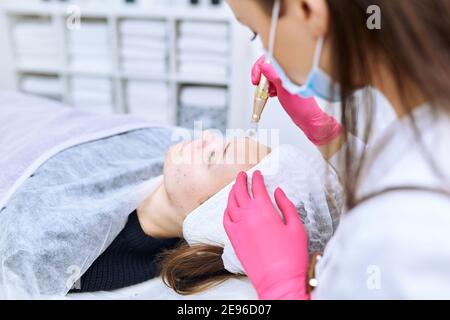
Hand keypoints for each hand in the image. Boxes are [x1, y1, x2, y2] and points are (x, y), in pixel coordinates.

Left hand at [224, 171, 309, 299]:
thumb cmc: (291, 256)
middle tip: (242, 174)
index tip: (258, 173)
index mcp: (264, 211)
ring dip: (232, 192)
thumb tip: (278, 192)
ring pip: (230, 203)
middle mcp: (248, 216)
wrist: (278, 281)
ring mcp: (238, 228)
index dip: (257, 178)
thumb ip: (287, 206)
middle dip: (241, 180)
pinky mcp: (233, 239)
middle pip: (240, 192)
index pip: (257, 187)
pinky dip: (226, 210)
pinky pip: (225, 219)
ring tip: (235, 187)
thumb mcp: (297, 227)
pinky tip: (229, 207)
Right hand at [252, 55, 340, 145]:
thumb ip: (273, 75)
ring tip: (268, 92)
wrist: (306, 118)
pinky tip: (272, 94)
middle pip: (268, 66)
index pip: (270, 58)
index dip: (259, 67)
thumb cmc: (300, 106)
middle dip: (261, 76)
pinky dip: (269, 88)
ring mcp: (287, 78)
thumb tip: (263, 65)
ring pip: (269, 75)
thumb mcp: (283, 89)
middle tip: (258, 85)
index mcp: (290, 68)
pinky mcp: (286, 85)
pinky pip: (273, 82)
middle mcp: (288, 71)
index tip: (256, 79)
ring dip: (265, 83)